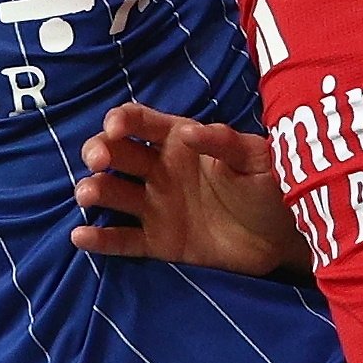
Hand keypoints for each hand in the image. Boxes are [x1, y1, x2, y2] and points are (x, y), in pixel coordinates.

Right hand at [71, 99, 304, 277]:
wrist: (282, 237)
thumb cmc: (269, 187)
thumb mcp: (256, 160)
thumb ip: (225, 143)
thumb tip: (188, 132)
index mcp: (179, 141)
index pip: (141, 122)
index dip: (123, 120)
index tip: (115, 128)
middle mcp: (159, 170)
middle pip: (117, 154)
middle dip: (100, 152)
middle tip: (99, 161)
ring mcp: (155, 206)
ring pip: (114, 193)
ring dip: (94, 190)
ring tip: (88, 195)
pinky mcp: (158, 242)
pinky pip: (123, 239)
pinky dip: (100, 240)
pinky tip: (81, 237)